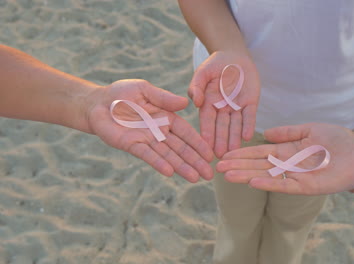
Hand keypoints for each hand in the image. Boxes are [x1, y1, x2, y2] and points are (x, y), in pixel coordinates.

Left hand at [86, 79, 213, 182]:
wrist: (97, 103)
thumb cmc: (121, 93)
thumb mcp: (144, 90)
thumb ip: (164, 98)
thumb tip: (186, 103)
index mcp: (166, 117)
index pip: (186, 133)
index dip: (198, 143)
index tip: (211, 154)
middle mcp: (159, 132)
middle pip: (181, 148)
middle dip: (195, 161)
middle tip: (209, 174)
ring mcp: (146, 140)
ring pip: (168, 155)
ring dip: (181, 167)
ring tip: (195, 179)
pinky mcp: (132, 145)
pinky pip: (147, 155)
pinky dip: (159, 163)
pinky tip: (170, 172)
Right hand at [189, 51, 260, 157]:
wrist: (234, 55)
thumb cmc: (214, 65)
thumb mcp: (202, 73)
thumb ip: (196, 86)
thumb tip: (194, 102)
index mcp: (208, 104)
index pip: (207, 122)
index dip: (207, 134)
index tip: (205, 147)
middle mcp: (222, 109)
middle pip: (221, 128)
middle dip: (221, 141)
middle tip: (220, 157)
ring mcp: (237, 107)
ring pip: (235, 126)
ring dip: (234, 138)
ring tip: (234, 152)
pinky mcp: (251, 103)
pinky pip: (249, 116)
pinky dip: (248, 126)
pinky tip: (247, 137)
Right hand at [217, 123, 353, 194]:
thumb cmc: (338, 139)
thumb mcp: (309, 130)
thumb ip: (287, 132)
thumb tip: (266, 133)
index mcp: (288, 151)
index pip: (260, 152)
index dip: (243, 153)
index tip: (226, 153)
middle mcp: (288, 165)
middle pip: (258, 165)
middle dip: (239, 165)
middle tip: (219, 166)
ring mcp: (296, 176)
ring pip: (267, 176)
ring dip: (247, 175)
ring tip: (228, 175)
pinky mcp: (307, 186)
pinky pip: (284, 185)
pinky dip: (269, 184)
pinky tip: (253, 182)